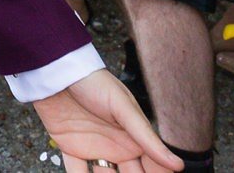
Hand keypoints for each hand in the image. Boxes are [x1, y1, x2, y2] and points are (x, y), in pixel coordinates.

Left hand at [33, 69, 182, 172]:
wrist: (56, 71)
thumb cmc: (94, 82)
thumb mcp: (124, 108)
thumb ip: (146, 137)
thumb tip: (177, 164)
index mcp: (134, 138)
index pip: (153, 166)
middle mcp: (117, 147)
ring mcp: (94, 149)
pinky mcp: (71, 149)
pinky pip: (77, 171)